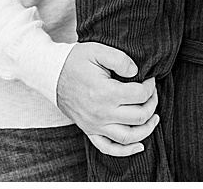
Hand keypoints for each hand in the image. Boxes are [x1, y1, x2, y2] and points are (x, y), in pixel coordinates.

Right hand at [55, 42, 159, 156]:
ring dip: (147, 129)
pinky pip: (109, 148)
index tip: (148, 79)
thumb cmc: (73, 62)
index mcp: (106, 93)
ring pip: (129, 136)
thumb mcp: (96, 51)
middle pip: (140, 116)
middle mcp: (102, 113)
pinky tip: (139, 145)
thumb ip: (120, 59)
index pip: (140, 95)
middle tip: (151, 94)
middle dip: (152, 104)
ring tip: (153, 117)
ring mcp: (95, 125)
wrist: (49, 74)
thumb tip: (137, 73)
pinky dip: (126, 151)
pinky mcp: (89, 130)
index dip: (150, 86)